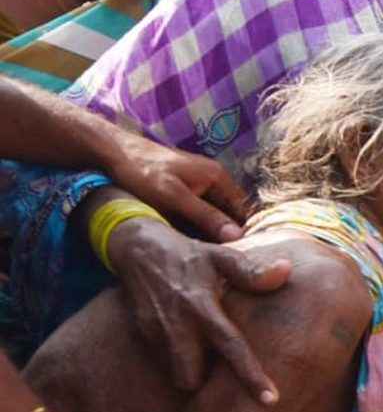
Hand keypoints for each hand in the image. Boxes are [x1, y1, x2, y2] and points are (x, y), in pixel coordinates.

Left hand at [105, 131, 250, 243]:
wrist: (111, 153)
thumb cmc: (143, 172)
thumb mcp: (175, 198)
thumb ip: (205, 216)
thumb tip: (236, 236)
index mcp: (218, 177)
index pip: (242, 211)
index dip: (240, 233)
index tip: (232, 255)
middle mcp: (213, 180)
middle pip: (226, 215)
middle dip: (220, 235)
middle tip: (212, 258)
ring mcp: (197, 186)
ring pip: (209, 216)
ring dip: (204, 232)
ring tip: (196, 252)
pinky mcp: (182, 192)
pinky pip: (195, 213)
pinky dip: (190, 226)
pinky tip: (182, 240)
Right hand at [107, 217, 290, 403]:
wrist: (141, 251)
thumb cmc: (193, 257)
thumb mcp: (223, 257)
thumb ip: (252, 271)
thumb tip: (286, 271)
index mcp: (202, 309)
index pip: (231, 348)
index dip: (251, 377)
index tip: (271, 401)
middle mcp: (177, 327)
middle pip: (192, 381)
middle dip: (207, 385)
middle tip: (226, 367)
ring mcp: (156, 335)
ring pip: (178, 376)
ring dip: (193, 371)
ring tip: (207, 352)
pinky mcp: (144, 337)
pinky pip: (165, 362)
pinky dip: (180, 358)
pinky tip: (190, 340)